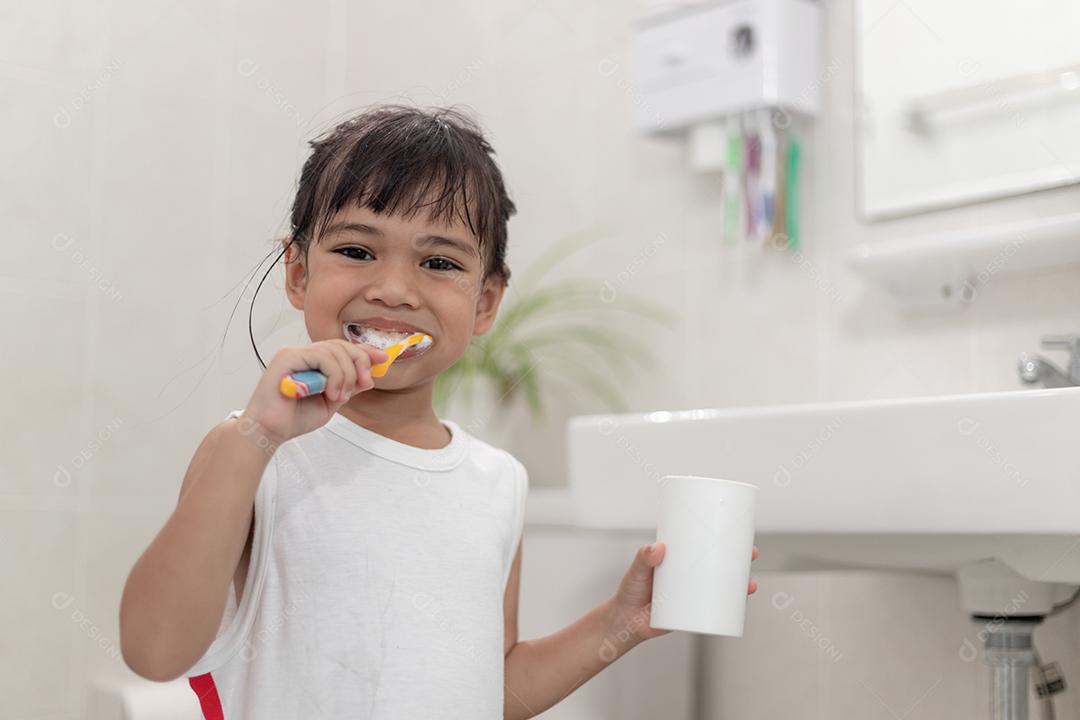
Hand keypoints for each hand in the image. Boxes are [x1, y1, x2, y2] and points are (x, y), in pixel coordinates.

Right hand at [241, 339, 387, 444]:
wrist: (269, 432)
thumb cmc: (294, 419)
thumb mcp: (330, 403)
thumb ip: (347, 387)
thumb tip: (369, 377)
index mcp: (312, 362)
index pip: (341, 348)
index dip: (364, 351)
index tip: (384, 359)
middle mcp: (303, 354)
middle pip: (341, 345)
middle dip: (360, 362)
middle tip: (364, 383)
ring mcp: (294, 354)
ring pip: (334, 350)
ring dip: (346, 374)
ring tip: (340, 396)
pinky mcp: (287, 358)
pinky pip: (321, 357)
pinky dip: (334, 375)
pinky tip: (331, 392)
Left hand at [606, 543, 758, 642]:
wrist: (624, 621)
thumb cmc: (629, 591)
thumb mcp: (636, 570)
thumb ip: (643, 558)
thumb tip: (657, 548)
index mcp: (680, 561)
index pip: (704, 546)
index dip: (722, 539)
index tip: (737, 529)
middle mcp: (690, 576)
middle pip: (720, 566)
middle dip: (739, 560)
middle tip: (751, 553)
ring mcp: (693, 595)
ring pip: (722, 588)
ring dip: (740, 586)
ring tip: (750, 584)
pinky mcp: (693, 614)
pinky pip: (716, 611)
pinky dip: (730, 610)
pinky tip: (741, 608)